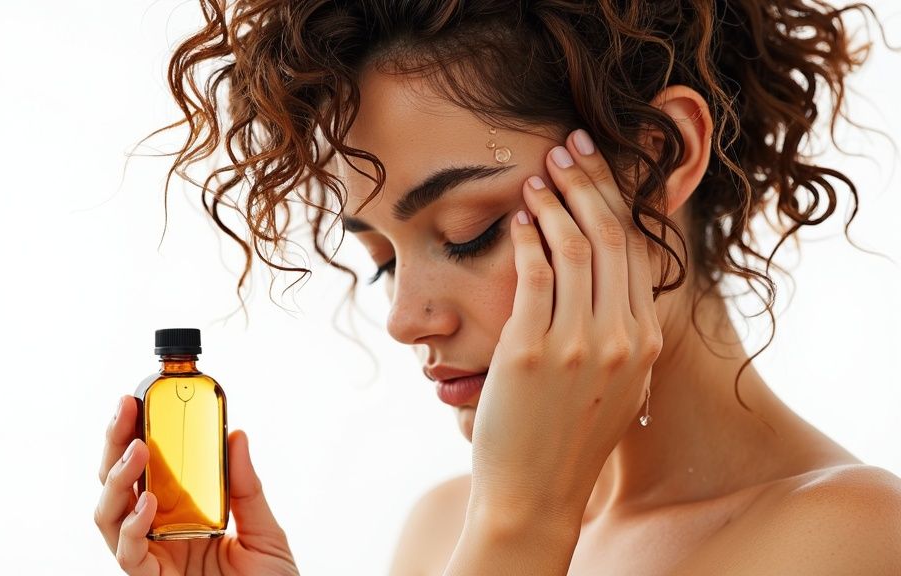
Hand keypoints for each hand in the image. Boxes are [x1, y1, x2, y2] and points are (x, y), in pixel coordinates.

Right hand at [95, 395, 299, 575]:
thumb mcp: (266, 534)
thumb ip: (247, 489)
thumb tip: (235, 435)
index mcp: (183, 516)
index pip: (151, 470)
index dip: (139, 434)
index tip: (140, 399)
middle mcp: (160, 534)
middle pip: (120, 485)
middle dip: (116, 444)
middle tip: (125, 409)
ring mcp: (152, 559)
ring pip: (110, 515)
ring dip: (117, 479)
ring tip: (135, 449)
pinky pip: (129, 554)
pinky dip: (133, 527)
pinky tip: (148, 504)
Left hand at [468, 129, 662, 531]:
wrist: (534, 495)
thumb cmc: (566, 438)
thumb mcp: (615, 386)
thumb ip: (620, 335)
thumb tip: (612, 290)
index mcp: (645, 341)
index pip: (637, 251)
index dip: (616, 200)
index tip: (597, 166)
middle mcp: (623, 338)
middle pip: (612, 237)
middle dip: (590, 182)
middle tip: (570, 145)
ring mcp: (580, 345)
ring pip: (575, 248)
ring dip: (556, 200)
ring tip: (539, 172)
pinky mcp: (532, 352)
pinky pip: (534, 276)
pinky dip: (528, 237)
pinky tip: (518, 216)